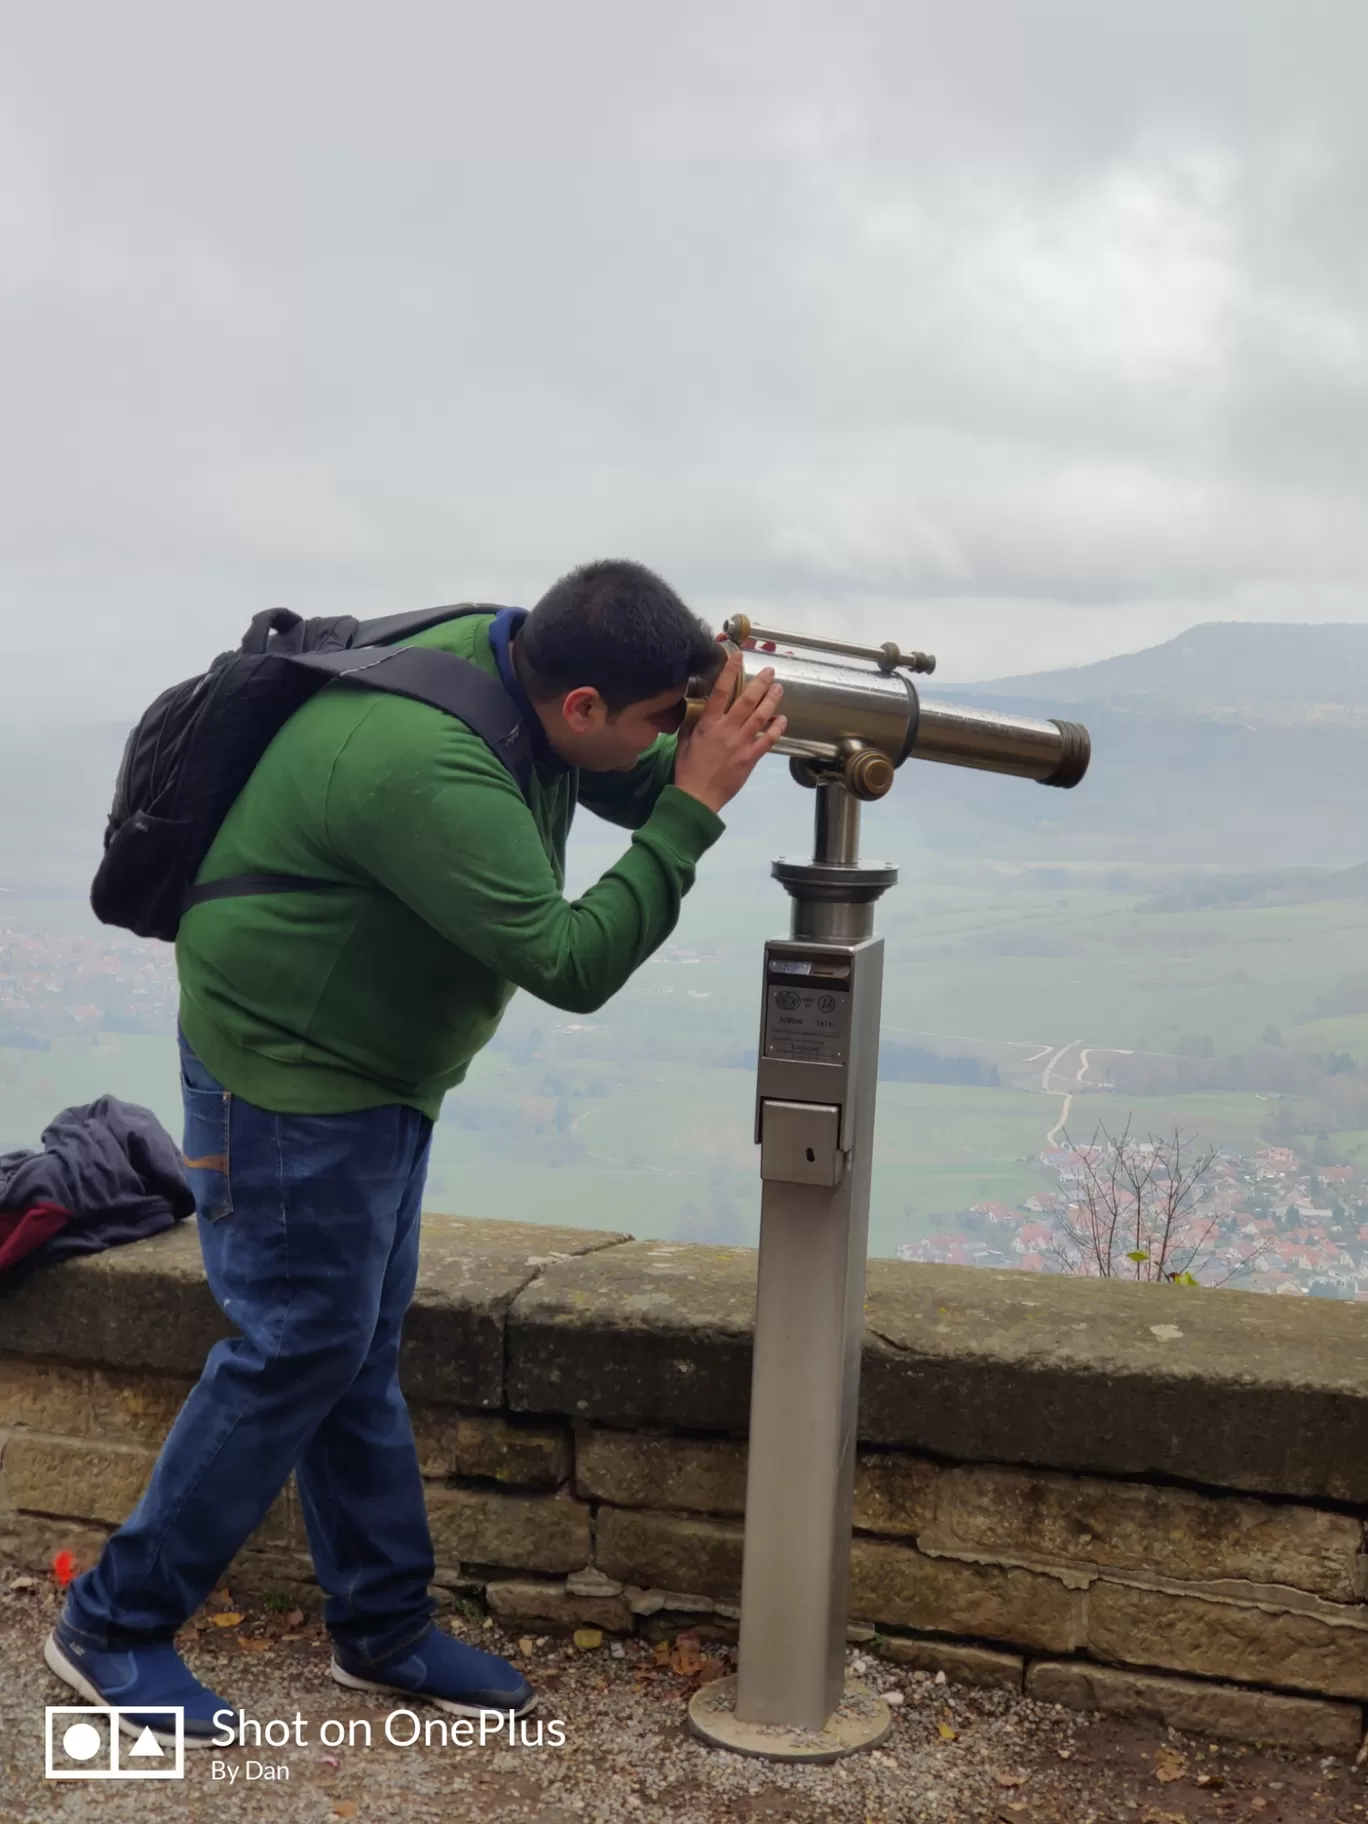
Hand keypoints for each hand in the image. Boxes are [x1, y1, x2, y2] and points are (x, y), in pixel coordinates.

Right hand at [674, 648, 785, 814]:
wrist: (698, 796)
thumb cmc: (688, 770)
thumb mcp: (684, 742)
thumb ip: (692, 724)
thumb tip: (697, 709)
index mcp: (708, 724)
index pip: (720, 692)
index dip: (730, 672)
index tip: (739, 657)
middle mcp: (727, 730)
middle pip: (746, 701)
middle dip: (760, 684)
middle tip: (770, 671)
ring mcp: (741, 743)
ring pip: (760, 717)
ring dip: (771, 701)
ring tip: (779, 688)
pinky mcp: (750, 758)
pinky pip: (767, 741)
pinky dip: (776, 729)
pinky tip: (783, 719)